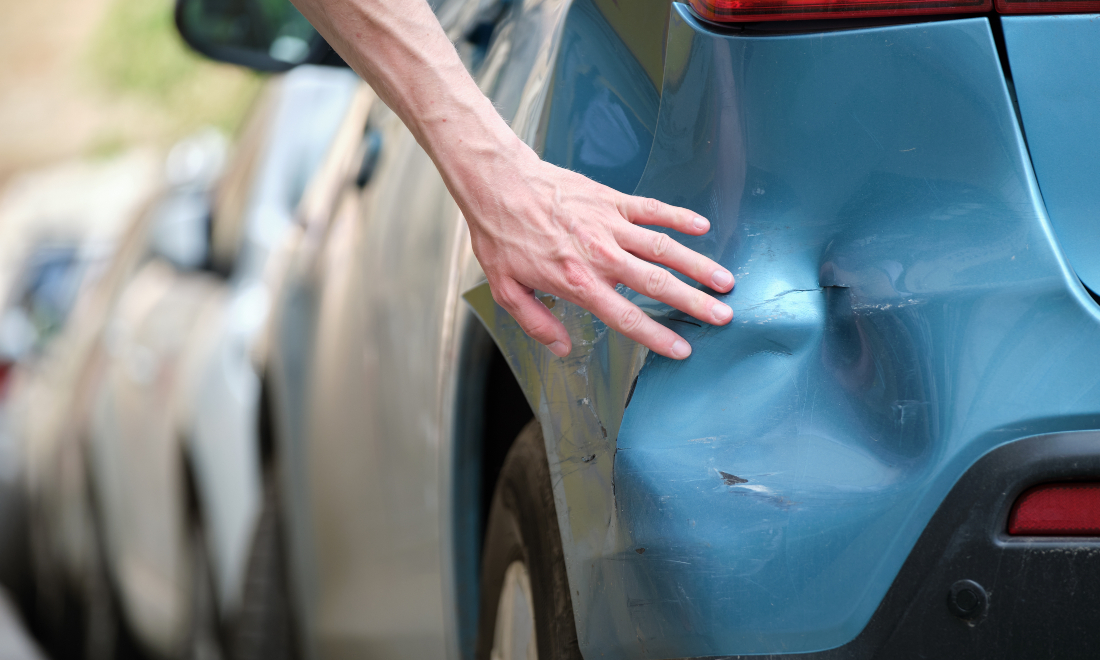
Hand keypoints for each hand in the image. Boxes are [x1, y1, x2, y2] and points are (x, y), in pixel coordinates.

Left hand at [462, 144, 734, 359]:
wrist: (499, 182)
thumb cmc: (501, 235)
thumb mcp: (506, 289)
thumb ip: (536, 323)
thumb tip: (562, 349)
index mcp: (578, 282)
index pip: (627, 317)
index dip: (657, 336)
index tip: (683, 350)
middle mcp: (601, 256)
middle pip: (658, 284)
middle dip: (694, 303)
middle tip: (723, 316)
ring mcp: (610, 225)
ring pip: (664, 248)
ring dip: (698, 265)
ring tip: (725, 280)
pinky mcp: (612, 200)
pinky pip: (653, 209)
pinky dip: (680, 217)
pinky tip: (702, 228)